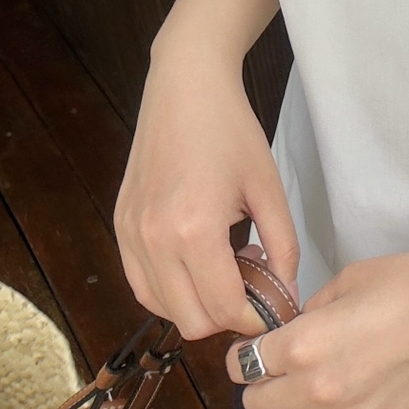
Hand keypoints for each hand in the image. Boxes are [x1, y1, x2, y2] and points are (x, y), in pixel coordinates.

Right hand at [115, 39, 298, 341]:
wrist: (185, 87)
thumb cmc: (231, 131)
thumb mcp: (269, 189)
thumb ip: (283, 248)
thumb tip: (287, 294)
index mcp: (194, 230)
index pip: (223, 309)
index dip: (254, 318)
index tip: (274, 305)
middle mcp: (154, 239)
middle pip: (191, 321)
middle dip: (226, 316)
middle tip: (251, 287)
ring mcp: (131, 234)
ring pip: (162, 309)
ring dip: (196, 305)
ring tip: (225, 269)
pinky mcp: (121, 226)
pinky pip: (141, 284)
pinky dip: (170, 290)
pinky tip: (197, 263)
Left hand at [225, 252, 408, 408]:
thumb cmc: (402, 286)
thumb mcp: (343, 283)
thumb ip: (308, 312)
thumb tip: (294, 329)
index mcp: (299, 344)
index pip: (243, 362)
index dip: (245, 353)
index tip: (256, 348)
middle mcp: (310, 388)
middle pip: (254, 402)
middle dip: (259, 385)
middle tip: (277, 371)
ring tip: (290, 404)